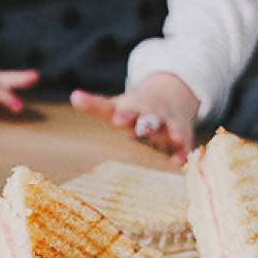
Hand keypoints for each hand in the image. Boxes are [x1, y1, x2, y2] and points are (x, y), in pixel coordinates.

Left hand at [70, 72, 198, 162]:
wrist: (168, 96)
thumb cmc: (133, 109)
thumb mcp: (115, 106)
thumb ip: (95, 105)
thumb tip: (74, 96)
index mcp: (133, 108)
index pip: (127, 111)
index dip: (124, 115)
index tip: (119, 119)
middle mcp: (151, 114)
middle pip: (150, 118)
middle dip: (147, 123)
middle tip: (143, 130)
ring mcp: (168, 124)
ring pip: (171, 128)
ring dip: (171, 132)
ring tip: (173, 138)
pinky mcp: (181, 134)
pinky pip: (183, 144)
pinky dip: (182, 152)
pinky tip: (180, 161)